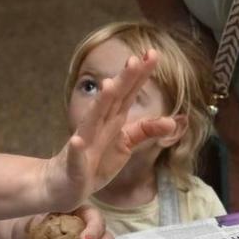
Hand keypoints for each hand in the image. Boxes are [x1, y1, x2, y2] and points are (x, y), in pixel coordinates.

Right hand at [43, 51, 179, 208]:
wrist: (64, 184)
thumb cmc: (96, 160)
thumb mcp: (126, 144)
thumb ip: (147, 130)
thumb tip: (174, 121)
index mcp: (113, 119)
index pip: (128, 92)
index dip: (140, 74)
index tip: (152, 53)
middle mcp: (98, 125)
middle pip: (113, 99)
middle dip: (123, 80)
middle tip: (135, 58)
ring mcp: (84, 143)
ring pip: (93, 120)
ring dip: (100, 103)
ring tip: (109, 86)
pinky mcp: (75, 165)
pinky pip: (75, 156)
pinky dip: (76, 149)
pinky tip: (76, 141)